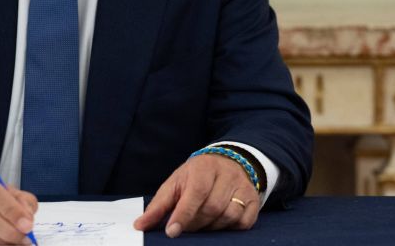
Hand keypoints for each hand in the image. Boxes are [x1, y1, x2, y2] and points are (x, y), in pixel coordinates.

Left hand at [133, 154, 259, 237]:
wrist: (228, 162)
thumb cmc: (195, 176)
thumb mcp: (175, 183)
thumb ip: (159, 205)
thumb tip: (140, 225)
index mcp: (204, 167)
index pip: (195, 192)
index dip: (184, 214)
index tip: (172, 231)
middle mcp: (227, 175)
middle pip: (212, 207)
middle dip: (195, 223)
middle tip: (184, 228)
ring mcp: (243, 187)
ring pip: (228, 216)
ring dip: (211, 227)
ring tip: (200, 225)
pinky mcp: (254, 200)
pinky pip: (243, 222)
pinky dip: (229, 229)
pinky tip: (217, 224)